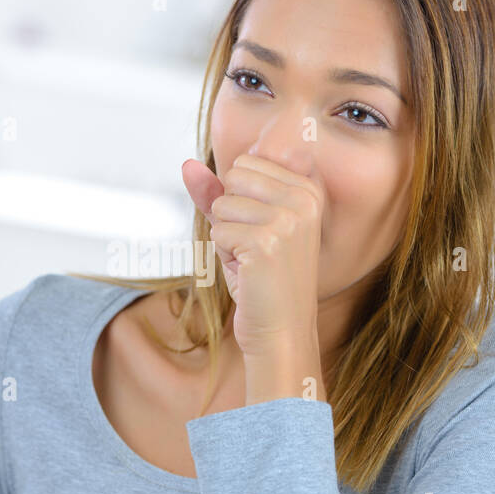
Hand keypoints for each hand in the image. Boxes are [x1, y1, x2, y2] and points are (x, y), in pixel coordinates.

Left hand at [181, 154, 323, 363]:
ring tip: (251, 261)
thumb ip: (217, 192)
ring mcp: (288, 219)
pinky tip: (248, 273)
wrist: (280, 330)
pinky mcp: (267, 242)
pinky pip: (218, 231)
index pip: (245, 163)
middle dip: (231, 213)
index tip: (263, 231)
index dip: (239, 200)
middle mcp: (304, 199)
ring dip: (226, 236)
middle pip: (234, 177)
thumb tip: (187, 165)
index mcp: (308, 189)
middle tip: (254, 247)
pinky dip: (224, 255)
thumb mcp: (243, 226)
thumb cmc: (262, 279)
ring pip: (222, 205)